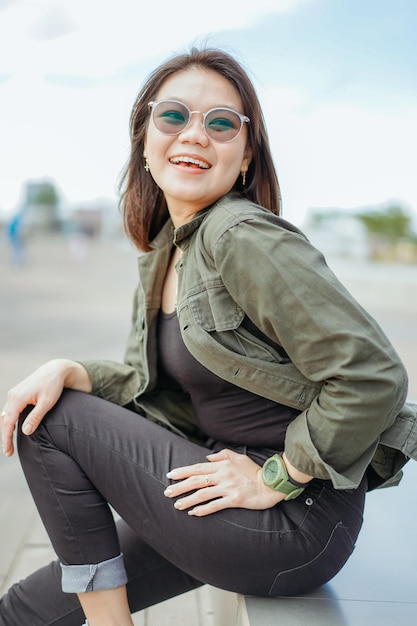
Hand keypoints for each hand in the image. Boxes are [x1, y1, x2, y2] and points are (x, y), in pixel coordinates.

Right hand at [1, 359, 90, 456]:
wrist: (56, 370)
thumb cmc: (53, 385)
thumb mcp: (47, 402)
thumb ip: (36, 417)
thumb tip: (25, 432)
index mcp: (18, 398)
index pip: (8, 422)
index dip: (7, 438)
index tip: (8, 451)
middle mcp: (12, 396)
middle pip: (4, 420)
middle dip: (5, 437)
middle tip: (9, 453)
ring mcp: (14, 394)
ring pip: (5, 415)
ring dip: (6, 429)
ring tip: (10, 444)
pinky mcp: (17, 394)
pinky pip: (9, 410)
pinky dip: (9, 421)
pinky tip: (13, 429)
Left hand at [164, 448, 285, 516]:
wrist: (270, 483)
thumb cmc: (254, 470)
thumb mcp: (239, 457)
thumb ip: (222, 455)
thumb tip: (207, 458)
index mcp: (222, 465)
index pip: (198, 468)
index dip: (182, 472)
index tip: (170, 475)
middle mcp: (223, 475)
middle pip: (196, 480)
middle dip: (180, 486)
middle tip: (167, 492)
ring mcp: (228, 488)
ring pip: (203, 494)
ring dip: (188, 500)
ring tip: (177, 505)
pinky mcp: (234, 500)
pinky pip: (215, 505)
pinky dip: (203, 510)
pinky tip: (193, 513)